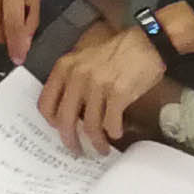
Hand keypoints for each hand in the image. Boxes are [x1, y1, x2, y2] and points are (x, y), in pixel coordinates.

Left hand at [34, 15, 165, 155]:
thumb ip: (72, 80)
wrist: (147, 42)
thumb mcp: (85, 59)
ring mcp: (98, 85)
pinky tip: (116, 133)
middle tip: (77, 150)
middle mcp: (78, 77)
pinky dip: (113, 132)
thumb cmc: (117, 52)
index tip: (59, 130)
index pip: (46, 103)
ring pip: (90, 126)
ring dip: (96, 142)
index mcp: (65, 68)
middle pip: (65, 120)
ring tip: (102, 148)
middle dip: (70, 141)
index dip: (51, 122)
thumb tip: (68, 112)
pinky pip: (111, 123)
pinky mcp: (119, 93)